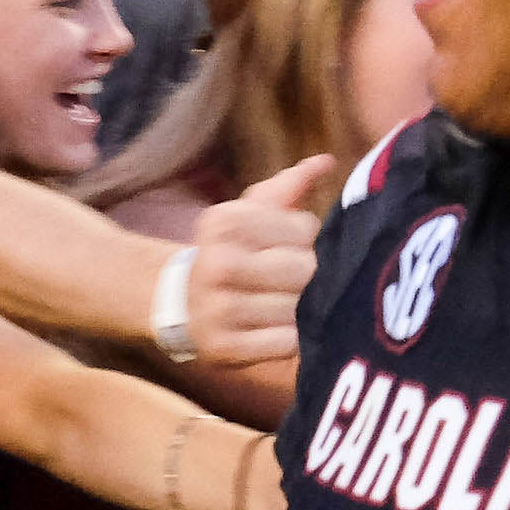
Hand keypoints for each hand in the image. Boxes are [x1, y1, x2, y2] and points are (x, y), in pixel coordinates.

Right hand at [183, 153, 332, 372]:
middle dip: (308, 276)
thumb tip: (325, 162)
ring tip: (287, 305)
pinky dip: (292, 340)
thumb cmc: (232, 252)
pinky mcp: (223, 348)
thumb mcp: (250, 215)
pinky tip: (280, 331)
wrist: (183, 304)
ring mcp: (217, 309)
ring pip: (297, 308)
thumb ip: (288, 187)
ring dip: (303, 310)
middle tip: (294, 281)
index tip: (291, 247)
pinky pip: (285, 344)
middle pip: (303, 269)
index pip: (304, 229)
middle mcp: (215, 264)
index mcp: (223, 222)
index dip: (307, 241)